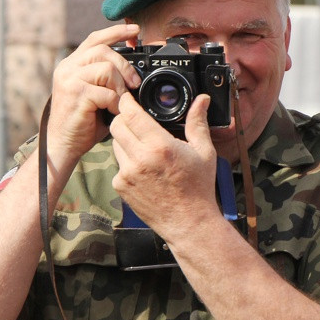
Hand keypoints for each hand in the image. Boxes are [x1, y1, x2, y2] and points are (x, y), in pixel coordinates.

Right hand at [45, 24, 141, 160]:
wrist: (64, 144)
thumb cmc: (83, 122)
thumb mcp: (96, 93)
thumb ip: (108, 78)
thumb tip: (134, 73)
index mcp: (72, 64)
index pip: (95, 39)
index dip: (116, 32)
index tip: (135, 30)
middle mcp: (68, 68)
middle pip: (104, 51)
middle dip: (125, 67)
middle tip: (134, 84)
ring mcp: (69, 79)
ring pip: (106, 69)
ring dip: (120, 87)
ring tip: (120, 102)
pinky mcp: (75, 94)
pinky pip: (106, 91)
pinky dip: (115, 103)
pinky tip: (112, 112)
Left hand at [111, 93, 221, 243]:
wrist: (188, 222)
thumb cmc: (198, 188)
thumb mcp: (204, 152)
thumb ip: (198, 122)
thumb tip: (202, 100)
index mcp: (160, 146)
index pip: (131, 114)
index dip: (127, 101)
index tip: (129, 97)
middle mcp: (140, 159)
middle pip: (116, 126)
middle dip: (123, 118)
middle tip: (135, 119)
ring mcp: (127, 174)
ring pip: (115, 144)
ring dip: (125, 140)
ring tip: (144, 147)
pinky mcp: (121, 187)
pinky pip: (118, 164)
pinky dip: (126, 161)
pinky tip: (143, 167)